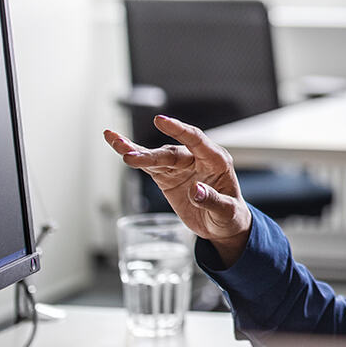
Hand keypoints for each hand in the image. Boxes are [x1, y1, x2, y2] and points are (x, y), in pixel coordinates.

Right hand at [103, 115, 252, 266]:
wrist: (222, 225)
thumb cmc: (229, 216)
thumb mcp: (226, 212)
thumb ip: (213, 200)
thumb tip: (196, 190)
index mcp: (216, 161)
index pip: (197, 140)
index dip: (179, 130)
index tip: (161, 120)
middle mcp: (197, 159)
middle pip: (171, 152)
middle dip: (149, 154)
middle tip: (130, 155)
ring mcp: (180, 166)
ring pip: (156, 156)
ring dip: (136, 151)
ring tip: (116, 143)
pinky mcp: (167, 176)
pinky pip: (149, 165)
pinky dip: (134, 157)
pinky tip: (117, 145)